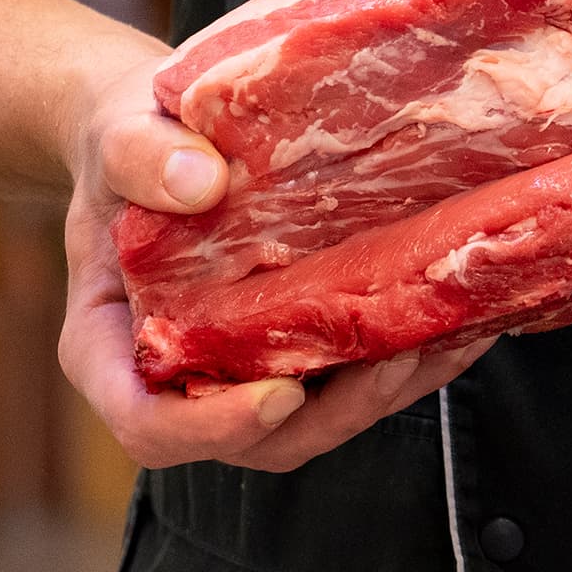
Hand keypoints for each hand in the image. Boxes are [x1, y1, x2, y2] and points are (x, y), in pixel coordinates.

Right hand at [55, 62, 490, 468]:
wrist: (163, 132)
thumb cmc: (127, 142)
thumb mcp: (117, 135)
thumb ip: (141, 157)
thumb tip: (202, 184)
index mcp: (110, 351)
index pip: (149, 426)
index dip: (213, 430)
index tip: (278, 393)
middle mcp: (181, 378)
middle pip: (254, 439)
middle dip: (331, 414)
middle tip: (391, 359)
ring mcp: (243, 370)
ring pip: (316, 418)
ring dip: (386, 391)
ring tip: (444, 334)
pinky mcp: (296, 347)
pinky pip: (350, 375)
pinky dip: (407, 356)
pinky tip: (461, 314)